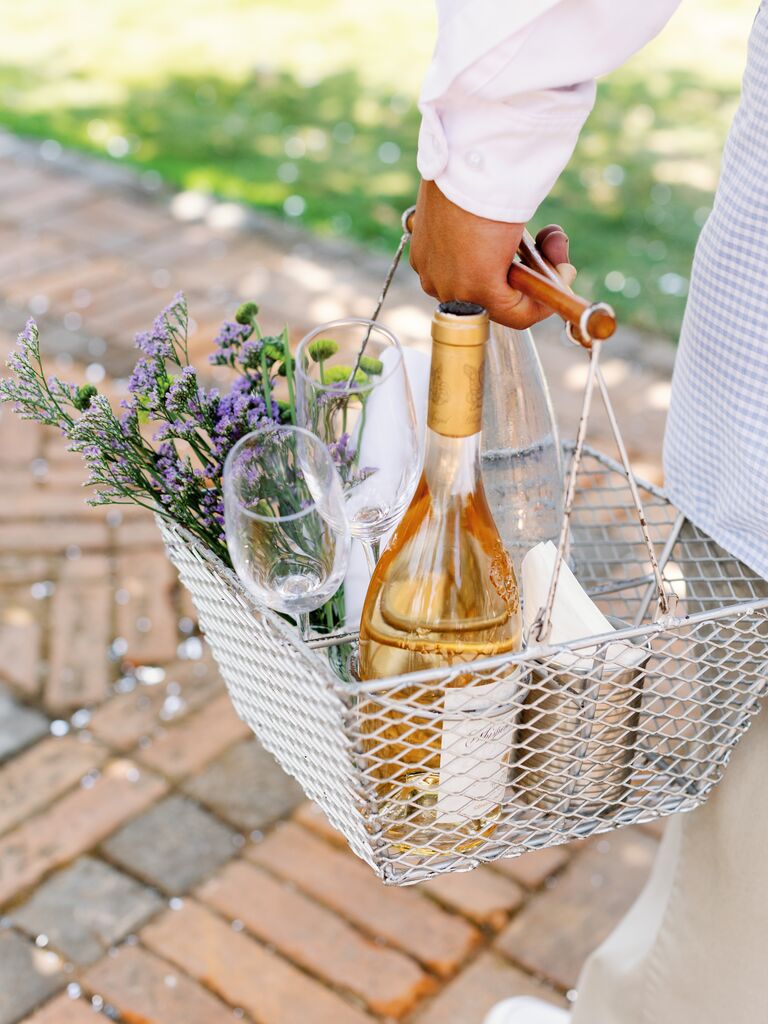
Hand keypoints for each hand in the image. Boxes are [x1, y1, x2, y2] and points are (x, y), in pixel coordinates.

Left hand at [409, 179, 575, 327]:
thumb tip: (512, 239)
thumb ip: (486, 227)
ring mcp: (454, 288)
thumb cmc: (474, 166)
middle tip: (549, 242)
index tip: (531, 246)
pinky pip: (519, 314)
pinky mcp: (479, 290)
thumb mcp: (473, 201)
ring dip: (541, 278)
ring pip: (507, 305)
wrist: (472, 157)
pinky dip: (546, 297)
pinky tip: (562, 268)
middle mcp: (434, 277)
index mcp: (428, 254)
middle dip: (529, 269)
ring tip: (553, 246)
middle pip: (491, 292)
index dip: (509, 266)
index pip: (469, 277)